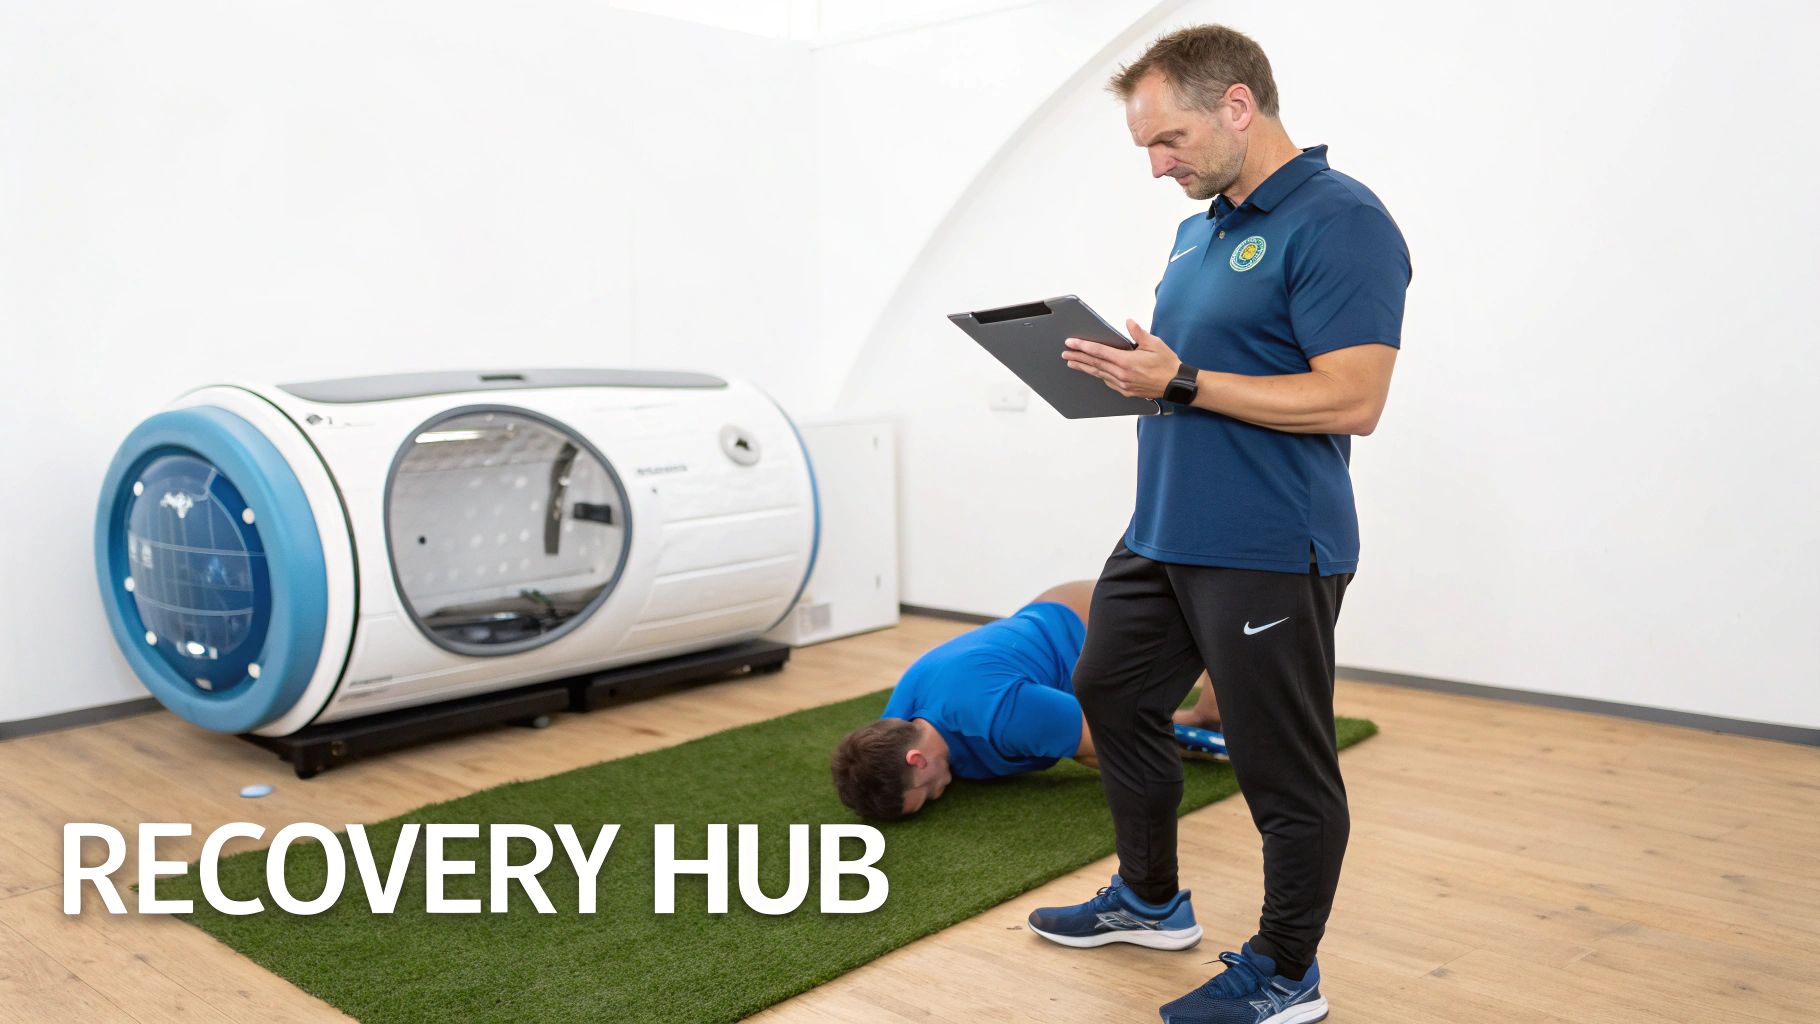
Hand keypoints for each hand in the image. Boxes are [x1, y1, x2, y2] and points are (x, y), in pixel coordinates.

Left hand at [1061, 319, 1180, 399]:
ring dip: (1084, 368)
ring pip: (1099, 374)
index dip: (1083, 347)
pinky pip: (1108, 382)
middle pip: (1094, 364)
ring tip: (1072, 363)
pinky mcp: (1126, 391)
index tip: (1071, 343)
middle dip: (1078, 358)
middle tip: (1065, 354)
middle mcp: (1122, 374)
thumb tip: (1128, 322)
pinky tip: (1093, 372)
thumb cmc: (1167, 364)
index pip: (1099, 352)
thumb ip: (1138, 333)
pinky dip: (1098, 375)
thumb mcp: (1154, 344)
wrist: (1175, 384)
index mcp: (1126, 361)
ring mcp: (1123, 384)